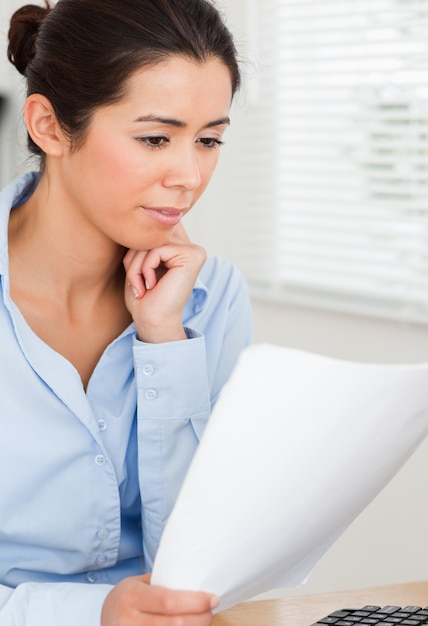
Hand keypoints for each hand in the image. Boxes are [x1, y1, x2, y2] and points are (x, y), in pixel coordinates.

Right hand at [101, 573, 218, 625]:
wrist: (105, 618)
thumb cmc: (127, 598)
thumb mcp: (138, 584)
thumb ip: (162, 583)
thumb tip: (196, 580)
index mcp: (131, 597)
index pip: (168, 601)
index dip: (194, 602)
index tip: (212, 598)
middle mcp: (129, 621)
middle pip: (174, 625)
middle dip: (200, 619)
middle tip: (211, 611)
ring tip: (204, 621)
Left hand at [123, 224, 205, 342]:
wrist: (153, 322)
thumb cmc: (144, 298)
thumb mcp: (138, 263)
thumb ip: (143, 242)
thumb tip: (142, 219)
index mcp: (180, 250)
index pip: (148, 235)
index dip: (134, 252)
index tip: (136, 278)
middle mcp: (191, 248)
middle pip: (149, 236)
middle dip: (133, 258)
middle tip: (135, 283)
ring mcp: (194, 251)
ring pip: (151, 241)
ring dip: (137, 265)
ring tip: (141, 286)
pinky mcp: (193, 256)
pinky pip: (157, 249)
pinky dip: (145, 267)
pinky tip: (150, 285)